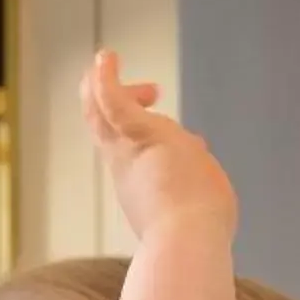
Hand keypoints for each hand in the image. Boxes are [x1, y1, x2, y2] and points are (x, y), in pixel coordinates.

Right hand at [82, 49, 235, 241]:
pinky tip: (106, 56)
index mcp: (142, 185)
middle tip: (149, 90)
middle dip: (112, 101)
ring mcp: (131, 151)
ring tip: (106, 60)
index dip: (133, 130)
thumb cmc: (201, 237)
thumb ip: (197, 174)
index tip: (161, 121)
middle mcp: (128, 167)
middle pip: (102, 126)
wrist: (189, 243)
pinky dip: (105, 78)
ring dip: (101, 84)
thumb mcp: (199, 198)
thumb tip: (201, 152)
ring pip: (98, 111)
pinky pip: (111, 100)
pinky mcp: (140, 134)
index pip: (128, 150)